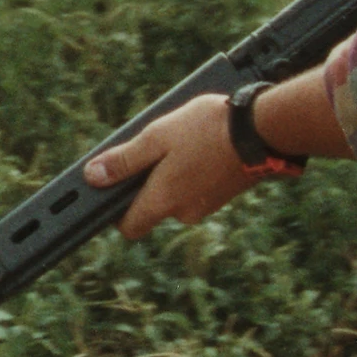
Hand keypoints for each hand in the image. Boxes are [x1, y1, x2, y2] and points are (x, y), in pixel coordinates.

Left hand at [87, 92, 269, 238]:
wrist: (263, 129)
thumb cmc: (208, 130)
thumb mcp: (156, 137)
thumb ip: (123, 160)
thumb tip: (92, 177)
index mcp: (163, 202)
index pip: (129, 227)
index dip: (116, 211)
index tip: (115, 187)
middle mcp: (184, 213)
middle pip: (154, 207)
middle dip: (148, 181)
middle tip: (152, 147)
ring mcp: (207, 206)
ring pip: (177, 194)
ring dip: (173, 172)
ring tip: (181, 140)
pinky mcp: (224, 195)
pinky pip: (197, 188)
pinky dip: (193, 171)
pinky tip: (200, 143)